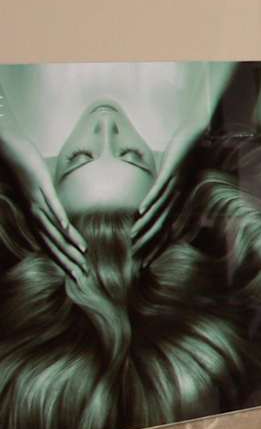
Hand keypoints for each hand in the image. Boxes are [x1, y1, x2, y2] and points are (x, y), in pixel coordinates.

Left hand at [0, 125, 89, 286]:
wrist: (10, 152)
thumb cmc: (25, 171)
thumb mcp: (38, 193)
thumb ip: (49, 207)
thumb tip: (62, 217)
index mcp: (34, 218)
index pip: (50, 245)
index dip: (64, 261)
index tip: (78, 275)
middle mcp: (35, 215)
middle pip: (53, 243)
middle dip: (69, 260)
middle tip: (83, 276)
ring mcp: (38, 202)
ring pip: (54, 228)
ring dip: (68, 244)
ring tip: (82, 256)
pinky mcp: (42, 189)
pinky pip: (52, 206)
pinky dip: (59, 218)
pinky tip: (66, 227)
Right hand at [129, 120, 204, 256]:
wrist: (196, 136)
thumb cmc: (181, 157)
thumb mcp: (168, 178)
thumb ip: (158, 191)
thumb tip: (144, 202)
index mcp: (178, 200)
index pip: (166, 228)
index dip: (155, 246)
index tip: (143, 262)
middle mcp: (178, 196)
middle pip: (163, 225)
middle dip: (149, 243)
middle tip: (136, 260)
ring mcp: (175, 185)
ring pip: (159, 210)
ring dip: (145, 225)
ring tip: (132, 239)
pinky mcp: (171, 172)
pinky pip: (159, 190)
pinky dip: (149, 201)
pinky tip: (140, 211)